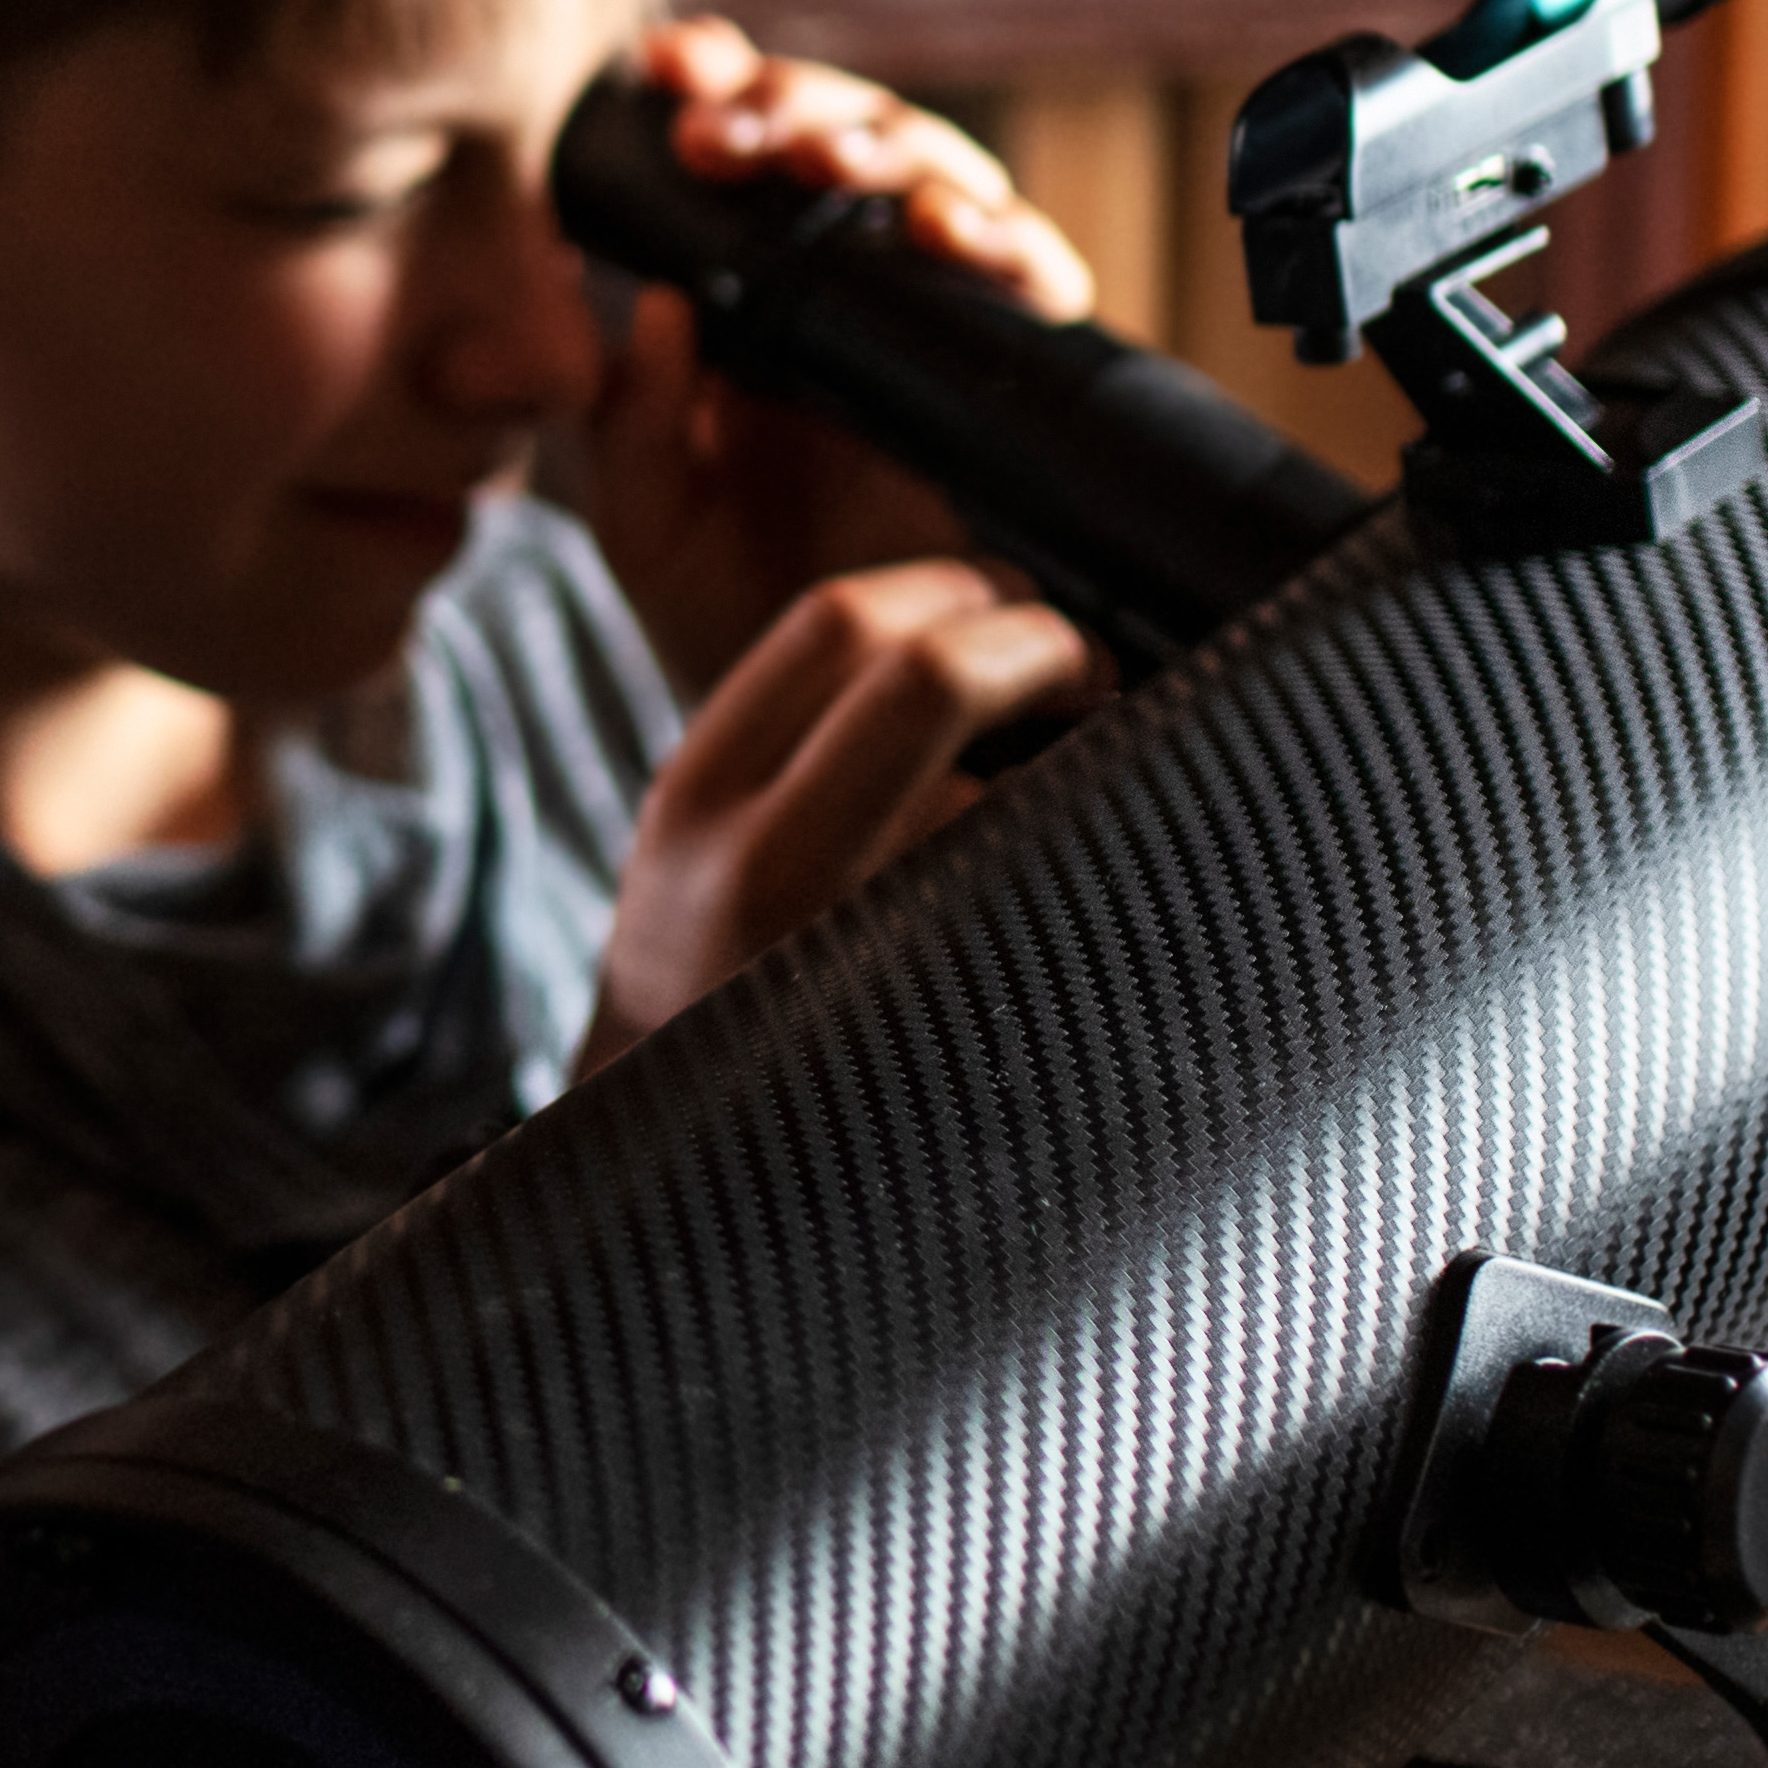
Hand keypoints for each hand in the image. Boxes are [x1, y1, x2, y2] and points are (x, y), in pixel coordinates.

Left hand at [577, 20, 1088, 695]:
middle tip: (730, 137)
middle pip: (851, 138)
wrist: (840, 729)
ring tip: (824, 169)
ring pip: (943, 179)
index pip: (749, 146)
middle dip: (796, 107)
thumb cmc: (732, 618)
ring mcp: (939, 328)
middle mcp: (852, 293)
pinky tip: (946, 234)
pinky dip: (1002, 237)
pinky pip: (1036, 280)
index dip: (721, 81)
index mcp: (752, 296)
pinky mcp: (1017, 382)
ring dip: (886, 149)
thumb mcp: (644, 528)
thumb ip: (627, 426)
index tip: (668, 69)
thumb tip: (654, 306)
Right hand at [587, 552, 1089, 1049]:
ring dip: (1078, 775)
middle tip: (1082, 669)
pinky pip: (1049, 904)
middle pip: (933, 679)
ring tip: (1088, 794)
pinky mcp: (944, 1030)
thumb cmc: (717, 983)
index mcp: (698, 796)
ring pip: (1014, 798)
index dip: (952, 590)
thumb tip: (977, 618)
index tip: (1000, 607)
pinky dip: (1084, 876)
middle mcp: (766, 867)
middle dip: (1042, 648)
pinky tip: (1075, 899)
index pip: (838, 623)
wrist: (679, 1178)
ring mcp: (860, 951)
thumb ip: (799, 729)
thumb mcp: (696, 838)